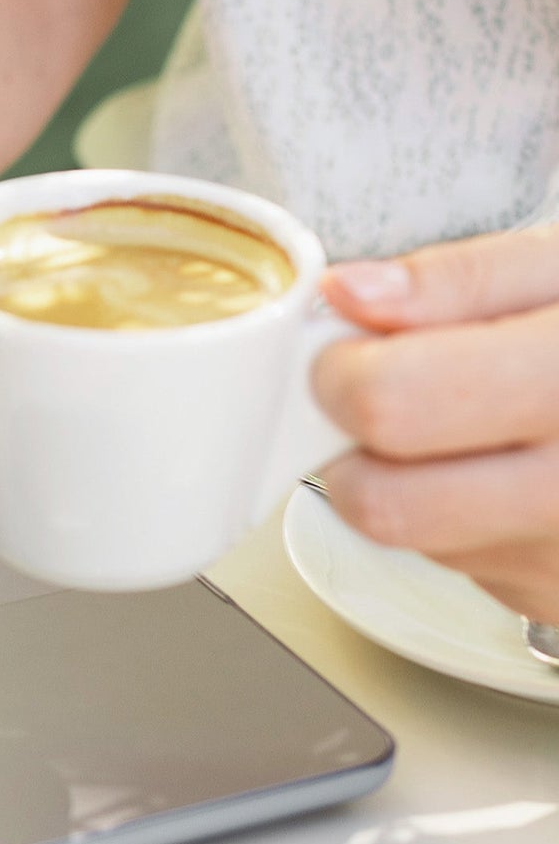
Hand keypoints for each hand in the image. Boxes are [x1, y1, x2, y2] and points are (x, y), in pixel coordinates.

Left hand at [315, 226, 558, 619]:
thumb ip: (458, 279)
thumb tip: (348, 295)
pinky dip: (451, 515)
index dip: (341, 374)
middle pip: (384, 501)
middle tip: (374, 401)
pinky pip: (460, 565)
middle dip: (349, 447)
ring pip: (411, 539)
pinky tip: (501, 468)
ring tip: (458, 426)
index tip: (346, 353)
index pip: (392, 404)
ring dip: (400, 481)